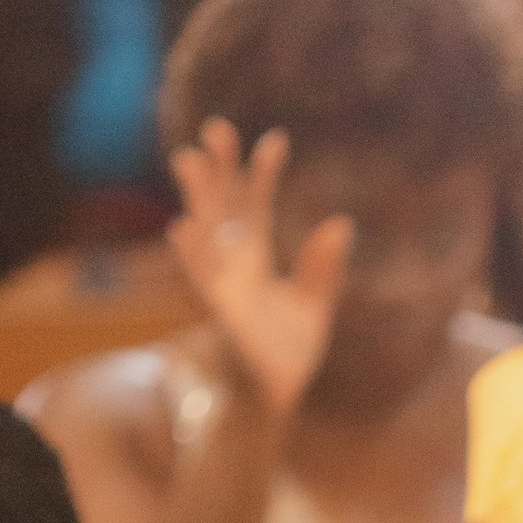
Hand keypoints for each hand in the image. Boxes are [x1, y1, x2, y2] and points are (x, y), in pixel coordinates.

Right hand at [166, 119, 352, 417]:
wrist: (277, 396)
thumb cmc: (291, 347)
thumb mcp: (315, 303)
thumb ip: (325, 267)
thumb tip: (342, 222)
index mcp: (257, 255)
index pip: (258, 204)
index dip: (264, 172)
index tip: (277, 139)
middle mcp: (234, 263)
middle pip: (223, 206)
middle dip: (219, 169)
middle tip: (217, 127)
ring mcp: (222, 284)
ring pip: (204, 232)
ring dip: (196, 198)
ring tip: (188, 159)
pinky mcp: (219, 312)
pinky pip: (199, 278)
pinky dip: (191, 254)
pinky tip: (181, 227)